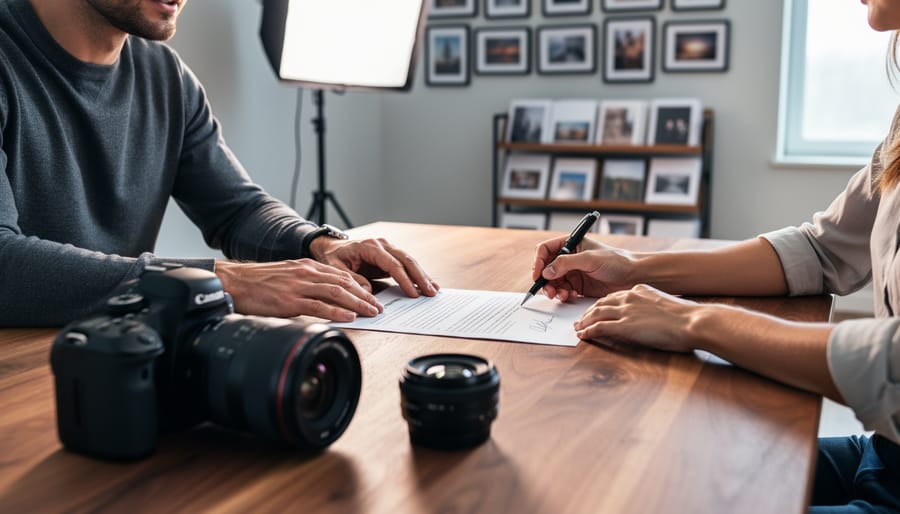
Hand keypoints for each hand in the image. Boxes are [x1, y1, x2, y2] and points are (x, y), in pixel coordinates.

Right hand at [215, 259, 382, 321]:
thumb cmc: (257, 282)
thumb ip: (306, 284)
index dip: (360, 286)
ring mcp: (298, 286)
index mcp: (306, 266)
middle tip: (379, 307)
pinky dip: (337, 312)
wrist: (234, 282)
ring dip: (357, 304)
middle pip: (344, 283)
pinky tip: (349, 317)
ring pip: (336, 293)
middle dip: (365, 296)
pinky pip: (319, 306)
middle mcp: (306, 273)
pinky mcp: (289, 300)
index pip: (341, 275)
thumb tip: (323, 298)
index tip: (372, 297)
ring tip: (371, 313)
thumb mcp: (287, 276)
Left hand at [309, 236, 439, 298]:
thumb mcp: (336, 269)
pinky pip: (406, 264)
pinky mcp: (389, 256)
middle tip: (431, 292)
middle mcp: (381, 245)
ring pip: (409, 261)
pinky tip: (426, 283)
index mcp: (369, 247)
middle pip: (406, 260)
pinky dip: (416, 274)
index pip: (392, 264)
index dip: (404, 279)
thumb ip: (353, 279)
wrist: (331, 248)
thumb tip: (369, 291)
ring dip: (422, 275)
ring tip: (434, 289)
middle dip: (420, 277)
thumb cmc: (333, 258)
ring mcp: (387, 249)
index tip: (413, 293)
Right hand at [531, 236, 636, 300]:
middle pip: (546, 269)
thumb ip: (566, 263)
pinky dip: (563, 295)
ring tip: (562, 295)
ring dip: (554, 290)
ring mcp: (572, 272)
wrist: (633, 276)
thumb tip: (546, 271)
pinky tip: (571, 296)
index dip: (538, 262)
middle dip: (545, 281)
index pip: (545, 250)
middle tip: (549, 291)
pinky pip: (562, 291)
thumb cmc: (616, 261)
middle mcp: (569, 258)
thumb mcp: (590, 259)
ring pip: (553, 282)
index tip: (538, 274)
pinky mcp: (577, 286)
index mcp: (570, 244)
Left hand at [574, 284, 699, 351]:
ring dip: (584, 322)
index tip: (595, 310)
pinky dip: (588, 331)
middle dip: (588, 312)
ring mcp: (626, 311)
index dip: (601, 304)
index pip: (613, 296)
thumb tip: (648, 316)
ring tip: (578, 328)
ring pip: (595, 314)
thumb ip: (652, 306)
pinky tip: (583, 335)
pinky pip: (599, 328)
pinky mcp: (624, 326)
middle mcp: (629, 297)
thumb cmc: (686, 318)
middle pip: (600, 303)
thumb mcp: (665, 305)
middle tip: (581, 320)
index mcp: (639, 290)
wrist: (693, 321)